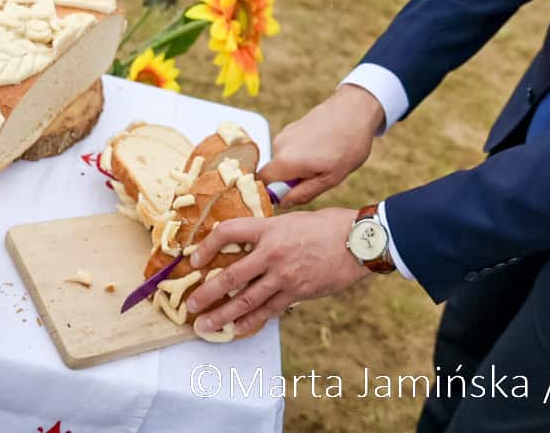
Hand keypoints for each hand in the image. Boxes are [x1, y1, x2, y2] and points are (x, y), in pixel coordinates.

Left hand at [185, 208, 368, 336]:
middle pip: (231, 275)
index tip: (194, 257)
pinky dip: (251, 322)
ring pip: (246, 300)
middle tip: (190, 305)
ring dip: (223, 315)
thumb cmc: (328, 225)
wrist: (359, 241)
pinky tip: (237, 329)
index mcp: (270, 229)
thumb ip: (270, 232)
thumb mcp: (293, 220)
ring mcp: (284, 276)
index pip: (228, 233)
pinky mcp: (297, 293)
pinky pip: (268, 311)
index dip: (207, 245)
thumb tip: (249, 243)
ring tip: (205, 326)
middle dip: (207, 293)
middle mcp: (273, 253)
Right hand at [257, 85, 380, 207]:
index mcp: (285, 161)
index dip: (274, 194)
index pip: (262, 184)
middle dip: (290, 180)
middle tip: (317, 177)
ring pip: (284, 161)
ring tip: (324, 160)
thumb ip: (303, 193)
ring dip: (298, 167)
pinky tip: (323, 149)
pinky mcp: (292, 127)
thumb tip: (282, 203)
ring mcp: (285, 134)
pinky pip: (291, 149)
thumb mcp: (330, 179)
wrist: (356, 110)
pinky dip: (302, 154)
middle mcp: (278, 145)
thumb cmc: (347, 145)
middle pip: (274, 173)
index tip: (293, 194)